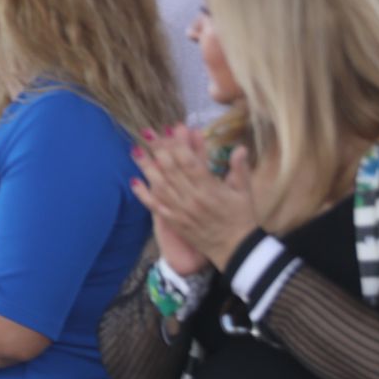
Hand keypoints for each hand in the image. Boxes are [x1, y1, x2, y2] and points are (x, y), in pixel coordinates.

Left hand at [131, 124, 255, 270]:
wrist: (235, 250)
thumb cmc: (242, 218)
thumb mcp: (245, 192)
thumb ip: (240, 169)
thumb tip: (240, 147)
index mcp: (210, 189)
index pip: (190, 162)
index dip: (180, 144)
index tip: (173, 128)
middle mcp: (192, 199)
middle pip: (171, 170)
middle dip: (158, 149)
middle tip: (147, 132)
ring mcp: (180, 211)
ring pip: (159, 185)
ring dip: (146, 166)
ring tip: (135, 149)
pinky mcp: (174, 221)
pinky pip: (155, 206)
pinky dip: (143, 193)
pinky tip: (134, 180)